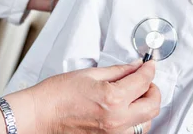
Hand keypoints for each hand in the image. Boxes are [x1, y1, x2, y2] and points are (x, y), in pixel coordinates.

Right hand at [32, 60, 159, 133]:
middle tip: (145, 81)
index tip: (149, 66)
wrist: (39, 115)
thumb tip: (135, 67)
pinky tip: (125, 111)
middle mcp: (117, 120)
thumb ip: (118, 71)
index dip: (149, 70)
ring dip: (145, 108)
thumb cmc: (57, 95)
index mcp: (113, 99)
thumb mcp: (90, 74)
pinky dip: (134, 122)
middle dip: (153, 90)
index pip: (144, 82)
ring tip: (135, 96)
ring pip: (146, 123)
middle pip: (153, 106)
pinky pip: (131, 133)